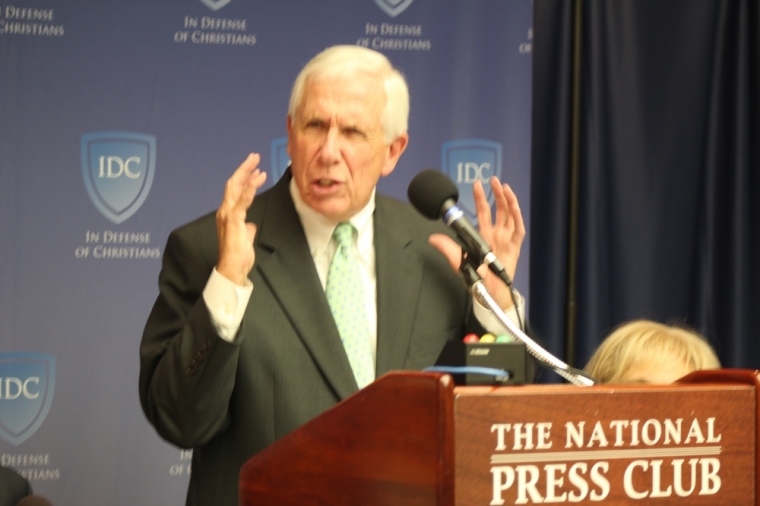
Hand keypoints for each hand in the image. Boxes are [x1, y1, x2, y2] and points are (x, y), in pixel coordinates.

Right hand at [215, 153, 267, 285]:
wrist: (233, 268)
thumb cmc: (239, 255)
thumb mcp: (245, 237)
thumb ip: (247, 228)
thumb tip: (251, 225)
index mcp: (228, 214)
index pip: (235, 190)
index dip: (244, 177)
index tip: (255, 168)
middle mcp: (225, 211)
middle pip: (233, 183)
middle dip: (244, 168)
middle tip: (255, 156)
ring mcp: (228, 215)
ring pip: (236, 188)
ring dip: (247, 174)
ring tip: (258, 164)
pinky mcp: (234, 220)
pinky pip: (242, 201)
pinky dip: (250, 189)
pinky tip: (257, 179)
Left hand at [428, 177, 524, 308]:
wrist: (488, 293)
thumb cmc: (477, 278)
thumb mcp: (457, 261)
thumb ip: (447, 248)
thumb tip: (432, 238)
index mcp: (484, 235)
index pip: (483, 212)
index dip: (480, 198)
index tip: (476, 185)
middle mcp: (496, 234)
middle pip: (498, 209)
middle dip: (495, 194)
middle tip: (492, 180)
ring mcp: (506, 239)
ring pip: (509, 215)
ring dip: (508, 200)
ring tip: (504, 187)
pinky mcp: (514, 247)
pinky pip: (518, 229)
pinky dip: (517, 217)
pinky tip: (514, 206)